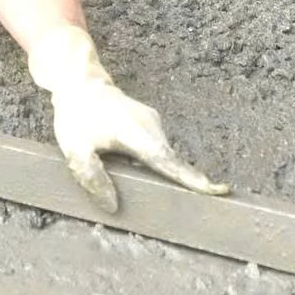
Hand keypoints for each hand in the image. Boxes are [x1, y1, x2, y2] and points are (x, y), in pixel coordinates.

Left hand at [27, 25, 226, 211]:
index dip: (194, 180)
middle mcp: (152, 127)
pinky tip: (137, 172)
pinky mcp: (148, 123)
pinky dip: (154, 162)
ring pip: (162, 156)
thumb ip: (93, 179)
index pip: (170, 163)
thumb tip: (113, 206)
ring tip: (150, 192)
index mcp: (138, 134)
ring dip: (160, 173)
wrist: (79, 82)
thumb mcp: (75, 150)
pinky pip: (157, 148)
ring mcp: (152, 122)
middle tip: (182, 211)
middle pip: (170, 163)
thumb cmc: (77, 116)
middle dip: (179, 184)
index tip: (218, 190)